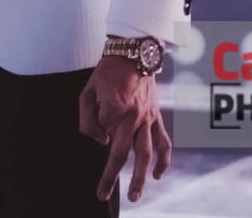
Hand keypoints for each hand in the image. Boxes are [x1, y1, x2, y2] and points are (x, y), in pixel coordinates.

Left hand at [79, 55, 171, 204]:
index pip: (101, 130)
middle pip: (122, 153)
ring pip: (145, 155)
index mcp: (115, 108)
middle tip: (101, 193)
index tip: (95, 114)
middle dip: (111, 176)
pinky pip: (163, 143)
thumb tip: (101, 140)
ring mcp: (147, 119)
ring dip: (140, 178)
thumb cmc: (106, 73)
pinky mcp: (156, 118)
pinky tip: (160, 175)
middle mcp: (133, 117)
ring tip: (134, 196)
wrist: (133, 55)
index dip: (95, 126)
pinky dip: (164, 160)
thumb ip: (88, 118)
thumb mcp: (87, 91)